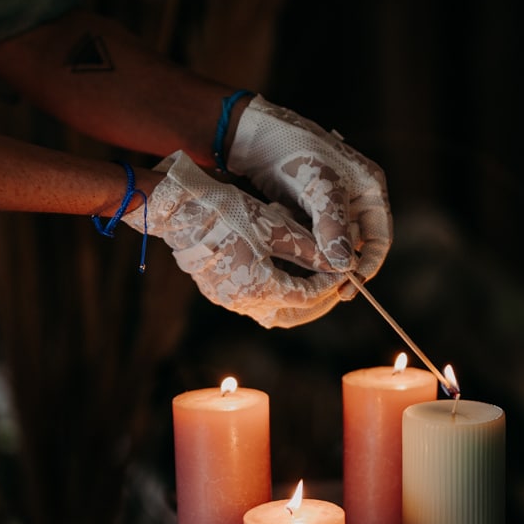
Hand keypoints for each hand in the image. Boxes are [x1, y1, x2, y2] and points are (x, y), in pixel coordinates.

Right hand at [123, 151, 347, 327]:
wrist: (179, 209)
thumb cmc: (226, 212)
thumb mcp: (276, 227)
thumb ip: (310, 250)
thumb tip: (341, 263)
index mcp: (260, 289)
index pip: (307, 297)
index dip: (329, 284)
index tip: (344, 269)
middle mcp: (242, 302)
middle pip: (292, 314)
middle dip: (318, 300)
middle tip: (335, 283)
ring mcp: (227, 299)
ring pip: (272, 310)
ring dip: (295, 298)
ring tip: (313, 278)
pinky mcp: (217, 290)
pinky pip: (253, 300)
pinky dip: (274, 292)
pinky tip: (285, 273)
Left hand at [227, 95, 391, 289]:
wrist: (253, 135)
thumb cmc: (293, 149)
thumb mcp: (318, 187)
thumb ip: (333, 227)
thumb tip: (347, 268)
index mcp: (370, 189)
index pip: (379, 239)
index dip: (368, 267)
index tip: (349, 289)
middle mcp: (354, 199)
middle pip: (354, 246)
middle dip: (336, 265)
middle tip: (319, 288)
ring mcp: (329, 206)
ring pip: (328, 245)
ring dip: (313, 255)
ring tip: (295, 261)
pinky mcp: (305, 210)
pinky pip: (308, 238)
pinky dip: (297, 244)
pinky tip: (283, 244)